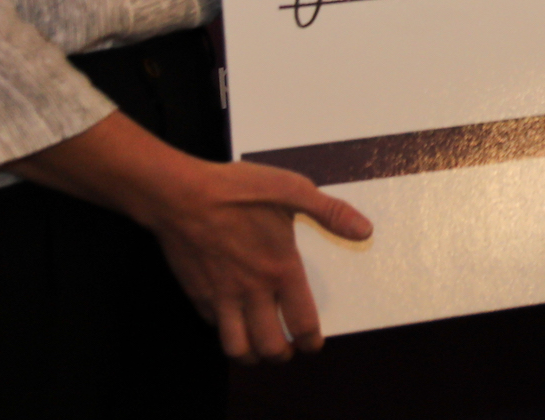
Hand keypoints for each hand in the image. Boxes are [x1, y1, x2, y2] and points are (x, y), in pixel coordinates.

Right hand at [8, 112, 373, 361]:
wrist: (180, 196)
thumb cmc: (237, 190)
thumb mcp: (292, 189)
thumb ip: (330, 213)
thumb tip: (364, 231)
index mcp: (280, 269)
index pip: (301, 322)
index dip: (310, 340)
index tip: (313, 345)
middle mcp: (252, 291)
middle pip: (270, 345)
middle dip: (283, 354)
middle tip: (289, 350)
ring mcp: (221, 296)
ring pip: (237, 348)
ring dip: (252, 354)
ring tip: (261, 348)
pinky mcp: (197, 294)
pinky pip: (214, 327)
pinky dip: (226, 332)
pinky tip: (232, 322)